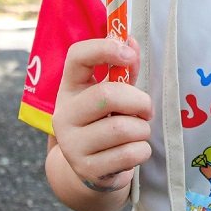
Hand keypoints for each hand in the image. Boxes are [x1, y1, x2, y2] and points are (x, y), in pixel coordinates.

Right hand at [52, 37, 151, 191]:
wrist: (92, 168)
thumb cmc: (107, 120)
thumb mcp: (113, 93)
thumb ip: (124, 69)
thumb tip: (132, 41)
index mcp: (70, 88)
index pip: (77, 56)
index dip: (105, 49)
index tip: (129, 55)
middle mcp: (64, 114)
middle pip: (107, 95)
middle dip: (139, 101)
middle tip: (146, 110)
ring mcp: (72, 144)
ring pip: (122, 129)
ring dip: (142, 129)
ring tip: (138, 132)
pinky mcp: (86, 169)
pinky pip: (128, 154)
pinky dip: (142, 150)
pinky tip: (134, 150)